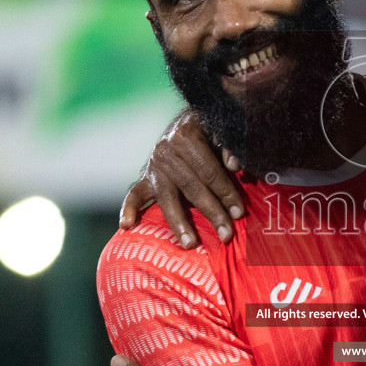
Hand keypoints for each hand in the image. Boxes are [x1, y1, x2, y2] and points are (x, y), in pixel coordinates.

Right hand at [118, 109, 244, 248]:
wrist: (187, 121)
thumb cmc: (211, 131)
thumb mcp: (222, 131)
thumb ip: (229, 147)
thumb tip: (234, 166)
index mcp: (187, 136)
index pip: (209, 171)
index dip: (226, 192)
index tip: (239, 212)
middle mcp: (166, 151)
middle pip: (191, 187)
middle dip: (211, 212)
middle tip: (226, 234)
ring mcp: (154, 166)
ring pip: (167, 198)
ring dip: (179, 222)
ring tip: (190, 244)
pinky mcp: (146, 177)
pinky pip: (134, 193)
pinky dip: (128, 208)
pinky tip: (126, 225)